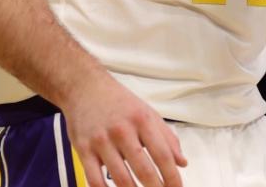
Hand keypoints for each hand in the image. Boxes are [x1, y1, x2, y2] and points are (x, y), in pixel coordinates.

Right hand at [62, 73, 186, 186]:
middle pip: (143, 169)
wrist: (85, 87)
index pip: (163, 154)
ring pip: (120, 178)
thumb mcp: (148, 113)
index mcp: (142, 120)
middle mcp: (122, 130)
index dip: (172, 176)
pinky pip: (94, 179)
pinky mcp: (83, 149)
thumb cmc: (119, 102)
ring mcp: (101, 141)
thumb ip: (167, 138)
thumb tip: (182, 162)